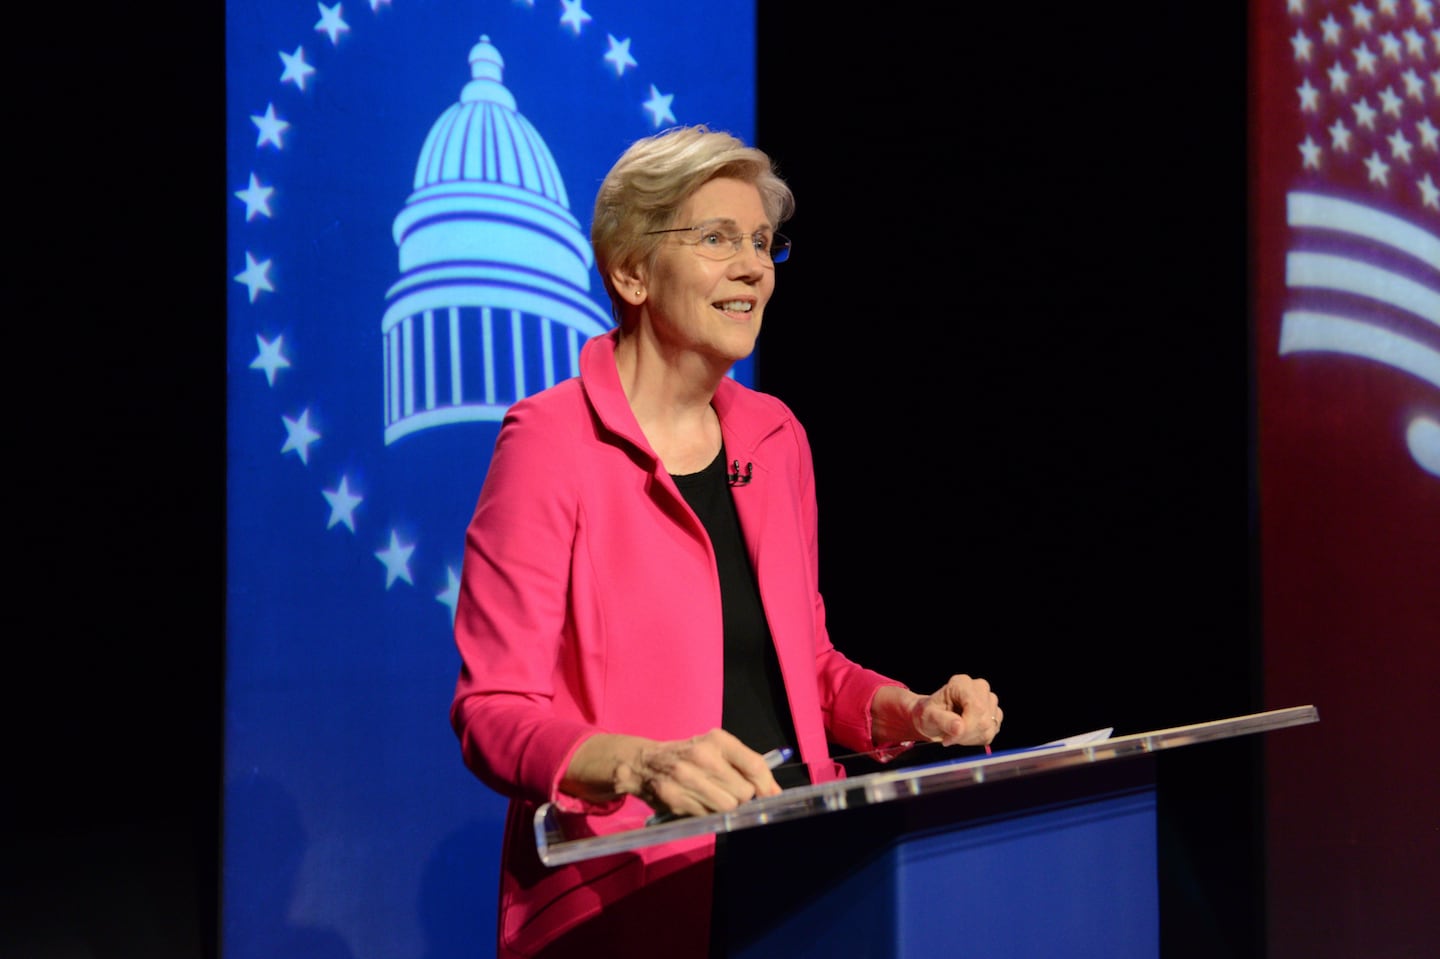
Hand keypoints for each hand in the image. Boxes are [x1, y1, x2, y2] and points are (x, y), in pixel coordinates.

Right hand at [564, 728, 781, 816]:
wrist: (643, 763)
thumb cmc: (688, 755)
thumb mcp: (715, 749)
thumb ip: (745, 766)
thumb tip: (775, 792)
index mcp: (717, 740)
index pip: (754, 765)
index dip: (767, 785)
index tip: (770, 796)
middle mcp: (703, 757)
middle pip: (744, 792)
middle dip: (743, 798)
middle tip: (731, 792)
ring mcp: (688, 779)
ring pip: (728, 807)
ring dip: (726, 808)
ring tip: (714, 798)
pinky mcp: (676, 799)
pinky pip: (708, 816)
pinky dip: (709, 814)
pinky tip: (698, 802)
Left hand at [882, 674, 999, 747]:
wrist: (933, 716)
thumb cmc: (929, 713)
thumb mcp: (928, 716)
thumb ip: (943, 720)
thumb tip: (959, 727)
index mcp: (962, 683)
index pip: (976, 707)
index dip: (967, 727)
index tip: (949, 739)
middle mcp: (979, 687)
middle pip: (984, 719)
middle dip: (966, 735)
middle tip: (949, 738)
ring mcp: (989, 700)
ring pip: (989, 727)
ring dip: (971, 738)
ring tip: (955, 735)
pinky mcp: (995, 714)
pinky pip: (992, 732)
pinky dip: (977, 739)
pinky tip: (964, 735)